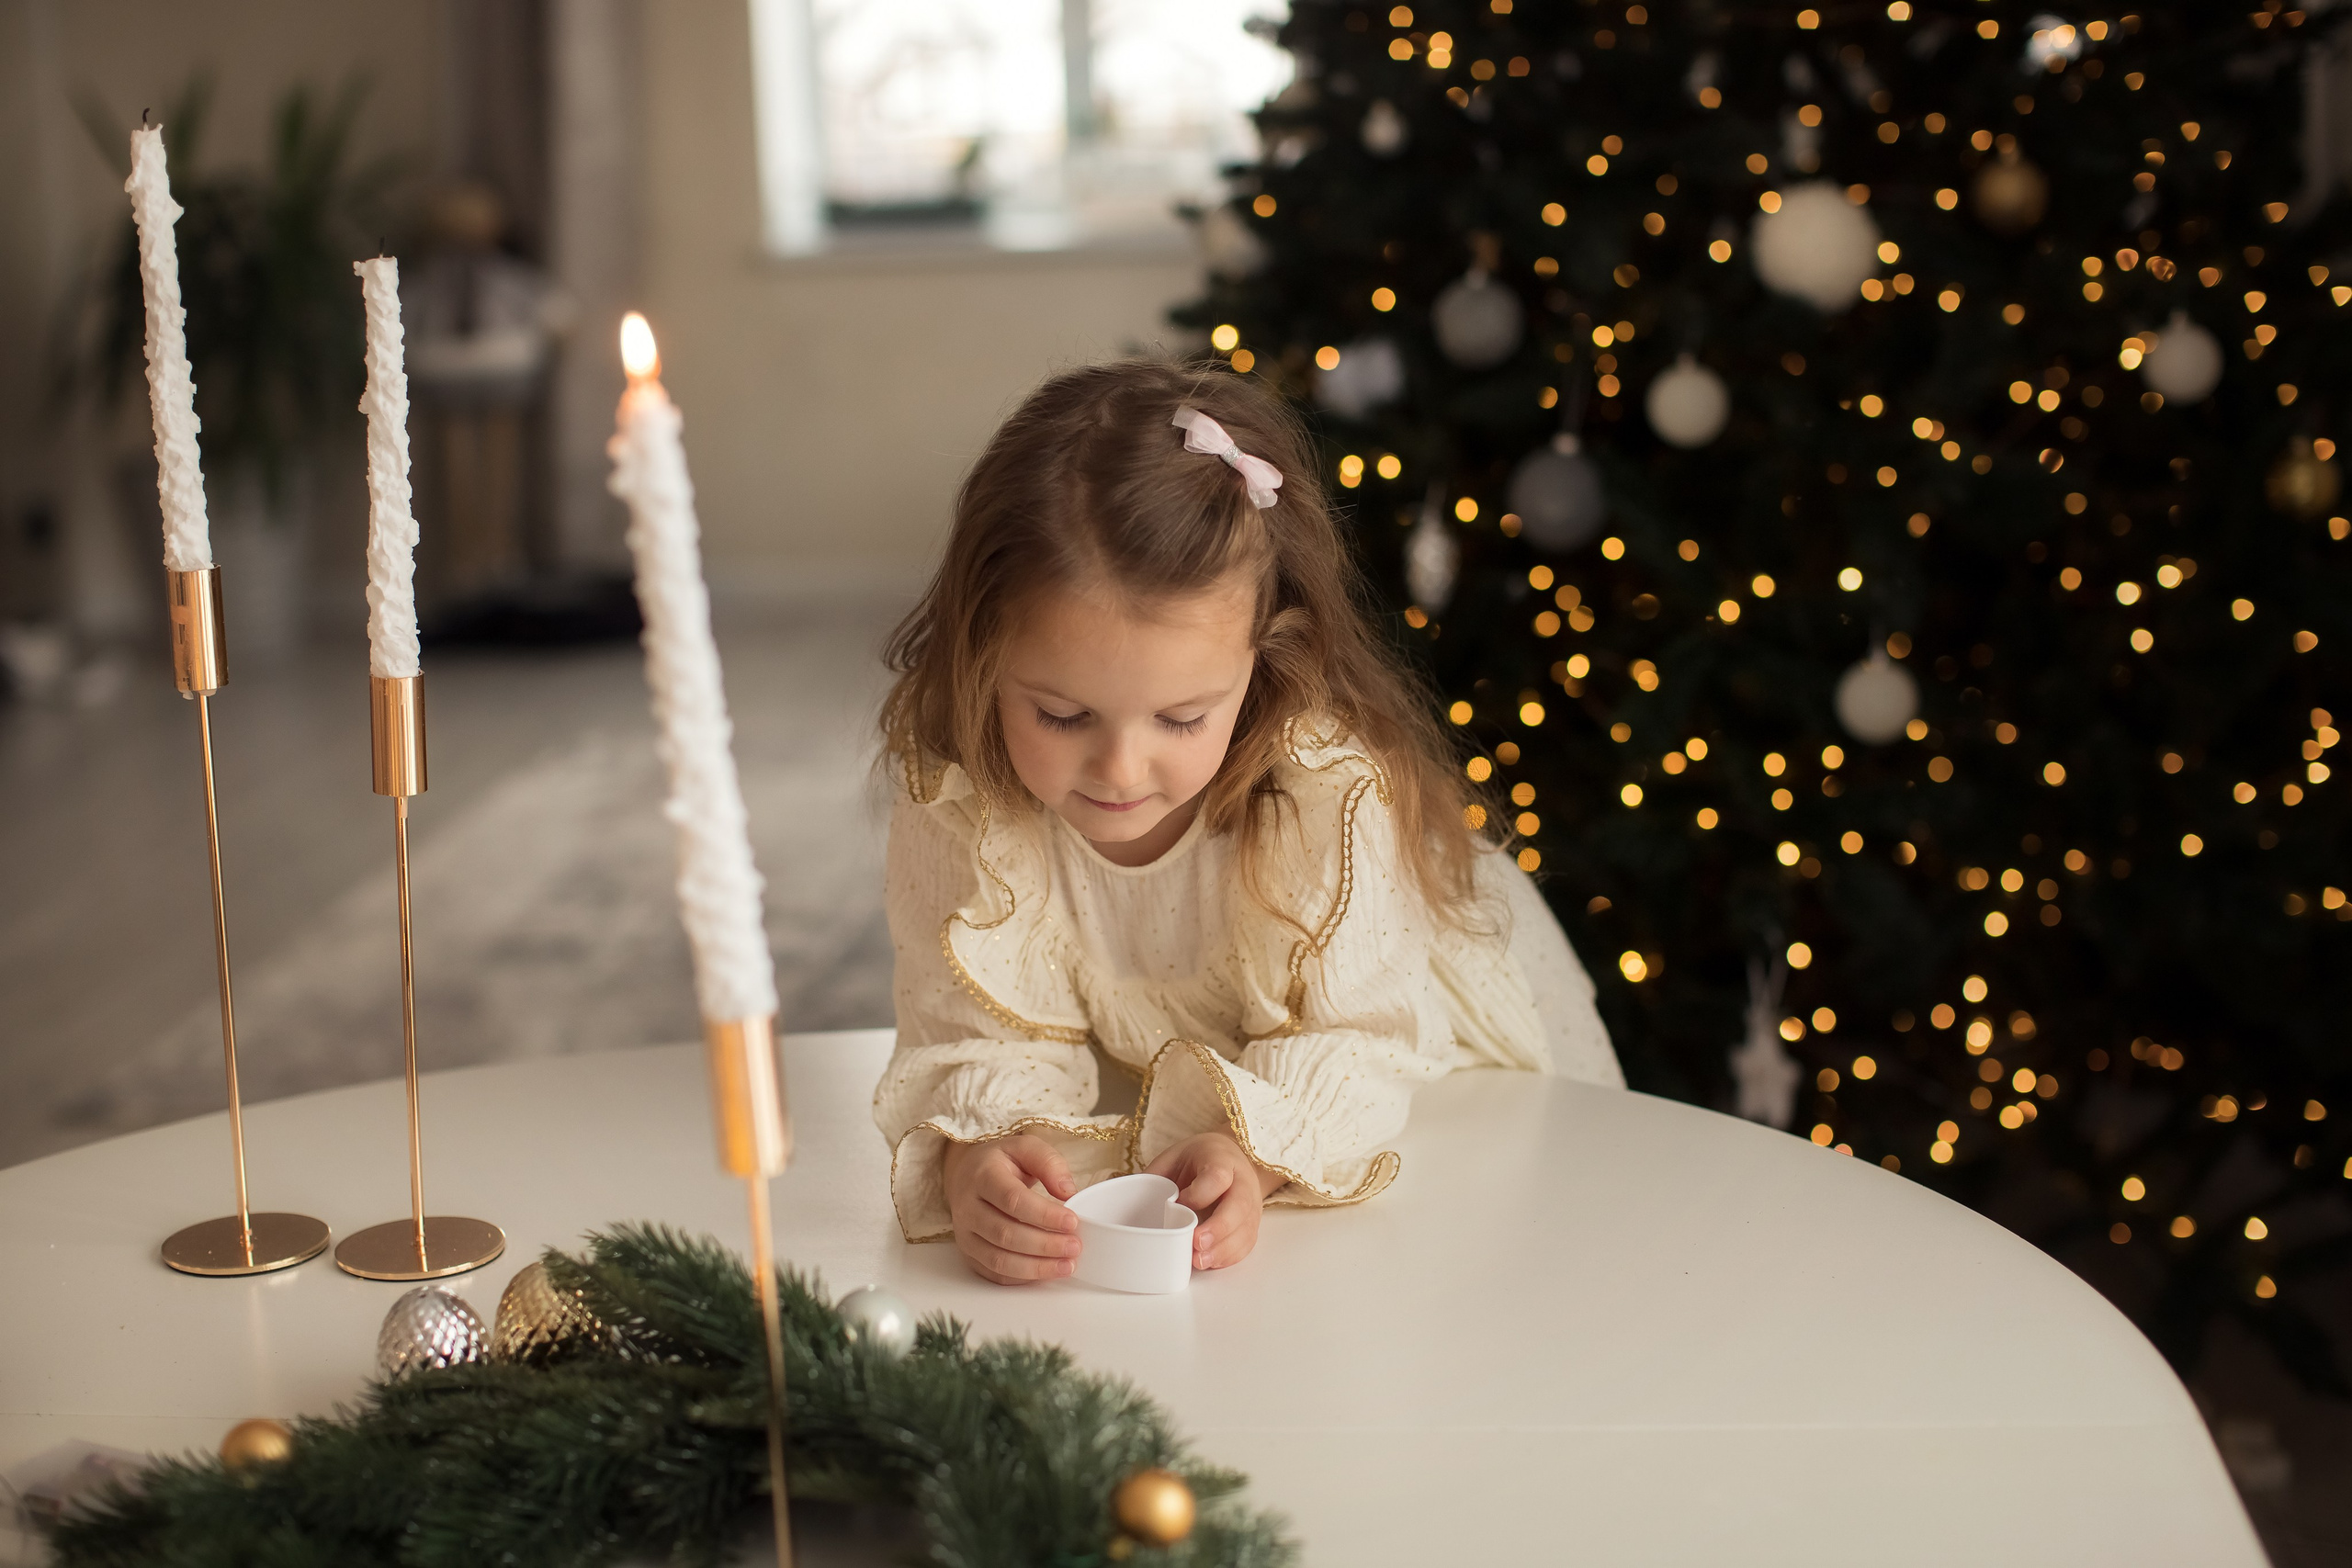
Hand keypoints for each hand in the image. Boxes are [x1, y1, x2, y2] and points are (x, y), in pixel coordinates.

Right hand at [941, 1134, 1080, 1285]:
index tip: (1072, 1222)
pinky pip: (994, 1273)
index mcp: (983, 1176)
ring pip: (998, 1259)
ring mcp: (965, 1233)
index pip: (1012, 1200)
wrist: (968, 1175)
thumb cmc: (1002, 1162)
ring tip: (1067, 1265)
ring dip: (1036, 1267)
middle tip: (1075, 1246)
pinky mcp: (969, 1253)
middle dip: (1044, 1244)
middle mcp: (968, 1206)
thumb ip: (1049, 1163)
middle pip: (1005, 1234)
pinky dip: (1022, 1277)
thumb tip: (1068, 1191)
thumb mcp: (1026, 1147)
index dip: (1044, 1214)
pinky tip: (1046, 1272)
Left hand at [1145, 1132, 1283, 1270]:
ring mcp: (1251, 1205)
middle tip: (1196, 1244)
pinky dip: (1228, 1257)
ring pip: (1244, 1230)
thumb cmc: (1198, 1159)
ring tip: (1199, 1261)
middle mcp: (1242, 1182)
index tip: (1178, 1203)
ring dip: (1222, 1249)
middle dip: (1218, 1228)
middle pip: (1238, 1206)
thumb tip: (1121, 1195)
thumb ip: (1156, 1175)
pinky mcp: (1252, 1225)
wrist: (1234, 1157)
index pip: (1217, 1176)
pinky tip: (1210, 1262)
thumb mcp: (1175, 1156)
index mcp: (1221, 1159)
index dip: (1199, 1193)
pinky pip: (1246, 1245)